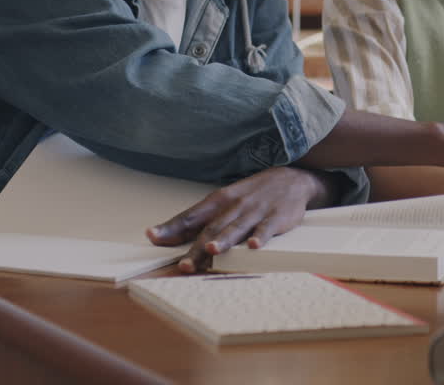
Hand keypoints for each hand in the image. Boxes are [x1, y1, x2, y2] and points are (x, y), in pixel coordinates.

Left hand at [147, 167, 332, 272]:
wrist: (292, 179)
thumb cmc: (253, 195)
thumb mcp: (226, 201)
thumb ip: (202, 219)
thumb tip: (171, 235)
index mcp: (219, 201)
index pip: (191, 215)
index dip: (171, 227)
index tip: (152, 235)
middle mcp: (235, 205)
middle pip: (212, 228)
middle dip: (197, 247)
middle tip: (184, 264)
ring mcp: (256, 211)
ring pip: (236, 227)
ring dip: (224, 239)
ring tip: (213, 250)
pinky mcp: (276, 217)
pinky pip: (266, 228)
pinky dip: (260, 236)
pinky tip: (253, 246)